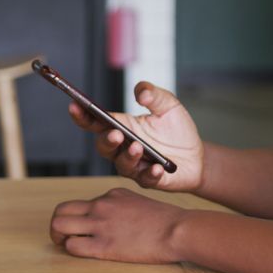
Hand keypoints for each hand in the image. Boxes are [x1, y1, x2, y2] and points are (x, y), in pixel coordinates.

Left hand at [50, 188, 184, 263]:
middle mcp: (101, 205)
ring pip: (59, 225)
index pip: (80, 204)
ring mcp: (100, 224)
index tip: (82, 228)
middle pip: (61, 210)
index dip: (77, 218)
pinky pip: (72, 245)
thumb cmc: (164, 220)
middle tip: (64, 236)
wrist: (177, 229)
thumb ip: (120, 205)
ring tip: (67, 245)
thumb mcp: (138, 202)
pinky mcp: (103, 245)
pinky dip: (71, 249)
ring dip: (58, 237)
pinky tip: (84, 252)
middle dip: (58, 225)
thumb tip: (111, 215)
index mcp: (111, 195)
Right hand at [69, 81, 203, 191]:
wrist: (197, 156)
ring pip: (121, 164)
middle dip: (106, 140)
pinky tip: (158, 167)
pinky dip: (150, 173)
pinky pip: (146, 178)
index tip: (74, 105)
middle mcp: (123, 148)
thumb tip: (141, 92)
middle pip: (103, 146)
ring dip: (127, 156)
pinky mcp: (150, 179)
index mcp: (123, 127)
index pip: (96, 122)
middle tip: (116, 133)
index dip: (82, 115)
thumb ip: (154, 94)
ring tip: (137, 146)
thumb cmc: (177, 130)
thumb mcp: (168, 105)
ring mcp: (135, 166)